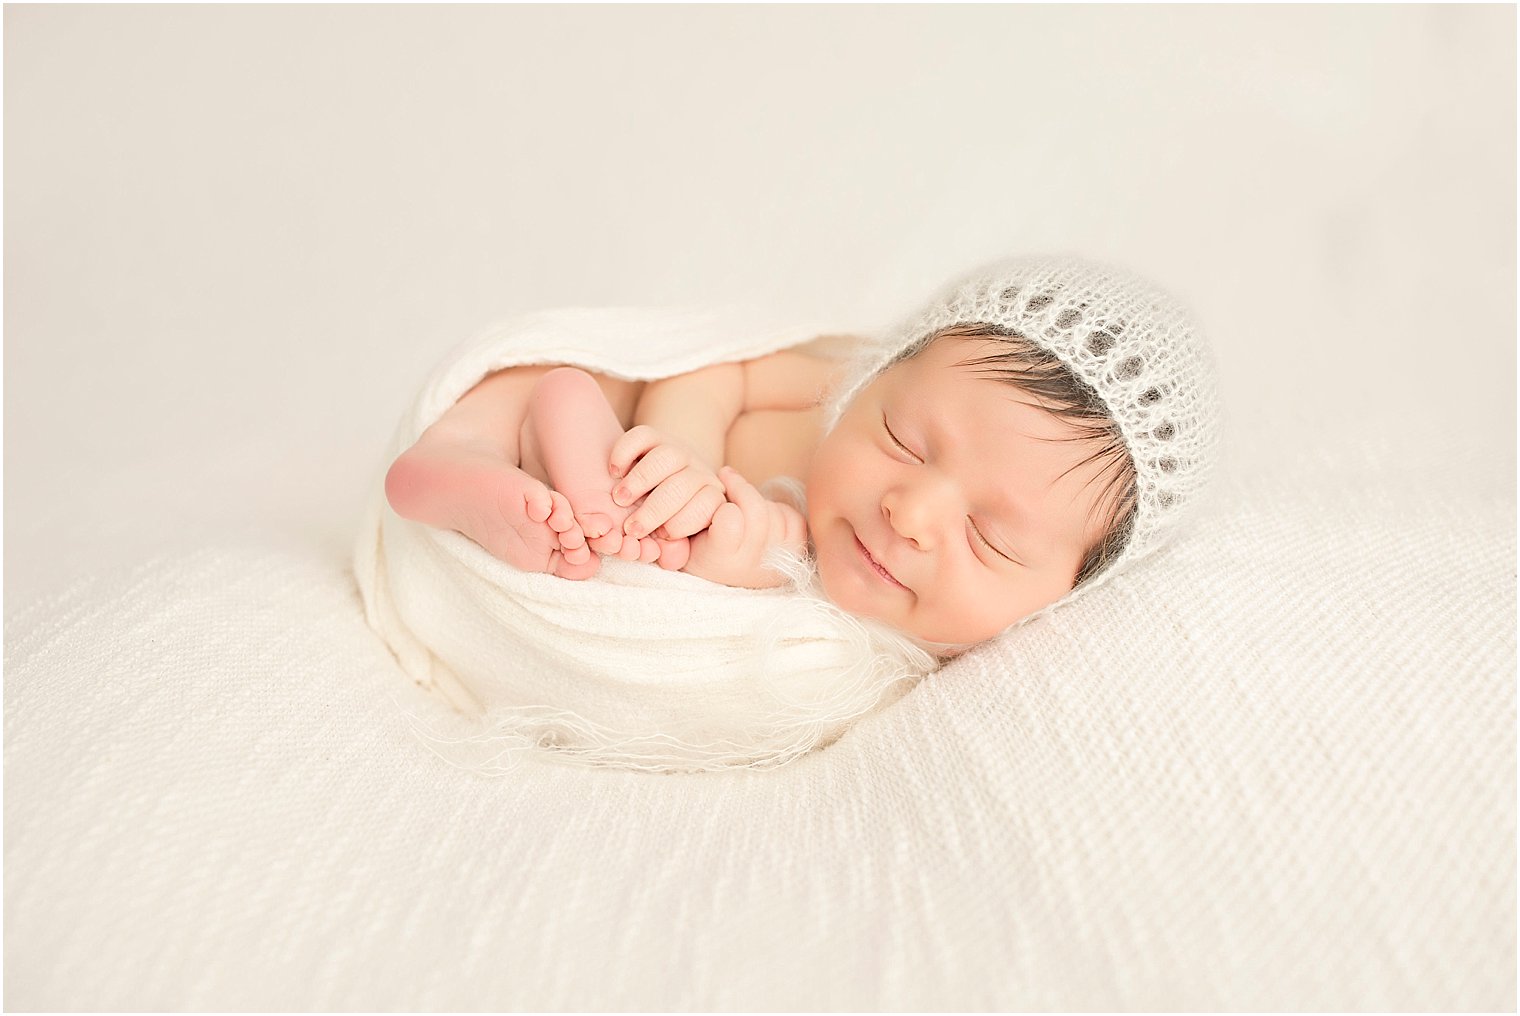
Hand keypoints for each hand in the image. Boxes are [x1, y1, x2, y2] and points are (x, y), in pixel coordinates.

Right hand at [608, 425, 726, 540]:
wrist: (666, 488)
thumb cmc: (669, 527)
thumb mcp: (677, 543)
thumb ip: (673, 550)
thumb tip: (669, 557)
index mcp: (712, 500)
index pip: (707, 506)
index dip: (683, 523)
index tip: (661, 538)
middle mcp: (699, 473)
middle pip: (684, 485)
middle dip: (655, 509)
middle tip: (631, 528)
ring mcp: (679, 452)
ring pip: (666, 457)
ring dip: (640, 480)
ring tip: (620, 500)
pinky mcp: (656, 437)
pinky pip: (643, 436)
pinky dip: (625, 451)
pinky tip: (615, 471)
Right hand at [683, 467, 807, 588]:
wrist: (729, 579)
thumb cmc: (700, 550)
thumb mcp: (680, 540)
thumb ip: (679, 520)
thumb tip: (684, 506)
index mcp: (722, 561)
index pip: (730, 520)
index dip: (723, 504)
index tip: (714, 499)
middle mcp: (754, 564)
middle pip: (757, 512)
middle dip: (741, 487)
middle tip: (727, 476)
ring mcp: (779, 560)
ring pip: (775, 512)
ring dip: (758, 501)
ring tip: (741, 505)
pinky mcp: (797, 554)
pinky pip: (792, 517)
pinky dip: (777, 510)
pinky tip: (761, 517)